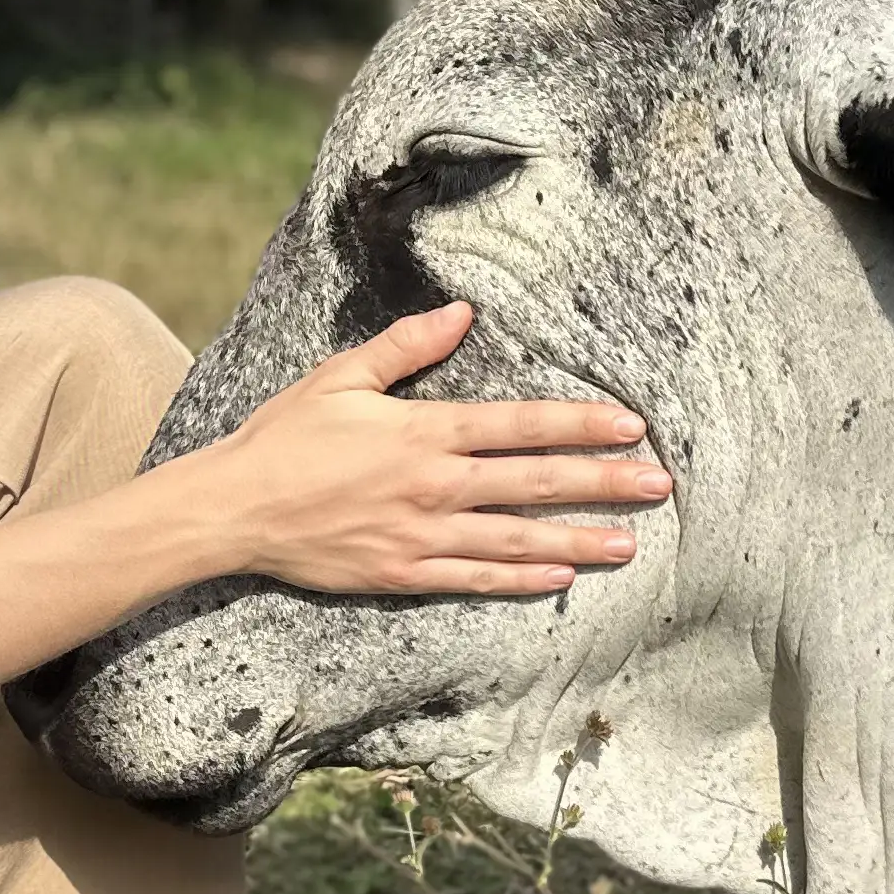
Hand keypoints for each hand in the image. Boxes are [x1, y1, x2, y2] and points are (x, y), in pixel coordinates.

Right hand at [199, 301, 671, 596]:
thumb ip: (407, 346)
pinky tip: (561, 576)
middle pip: (534, 484)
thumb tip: (463, 314)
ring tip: (628, 543)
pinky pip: (475, 579)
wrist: (233, 509)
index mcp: (424, 432)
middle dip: (602, 483)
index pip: (520, 425)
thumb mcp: (341, 377)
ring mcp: (422, 536)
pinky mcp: (404, 574)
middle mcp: (434, 486)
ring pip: (517, 540)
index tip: (631, 426)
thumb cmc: (285, 437)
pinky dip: (521, 580)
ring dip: (577, 540)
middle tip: (659, 486)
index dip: (580, 425)